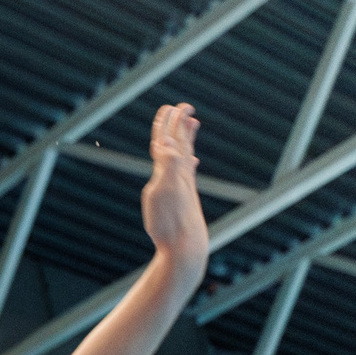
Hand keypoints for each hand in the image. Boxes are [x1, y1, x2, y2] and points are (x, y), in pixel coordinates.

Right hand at [143, 101, 204, 262]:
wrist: (186, 247)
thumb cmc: (170, 223)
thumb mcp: (162, 192)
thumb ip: (166, 165)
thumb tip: (165, 142)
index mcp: (173, 172)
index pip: (169, 141)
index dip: (168, 125)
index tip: (170, 107)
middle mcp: (180, 175)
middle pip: (180, 144)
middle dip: (179, 125)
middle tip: (183, 106)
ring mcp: (183, 186)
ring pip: (186, 155)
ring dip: (187, 139)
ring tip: (193, 124)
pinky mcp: (184, 198)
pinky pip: (187, 172)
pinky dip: (189, 162)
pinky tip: (193, 162)